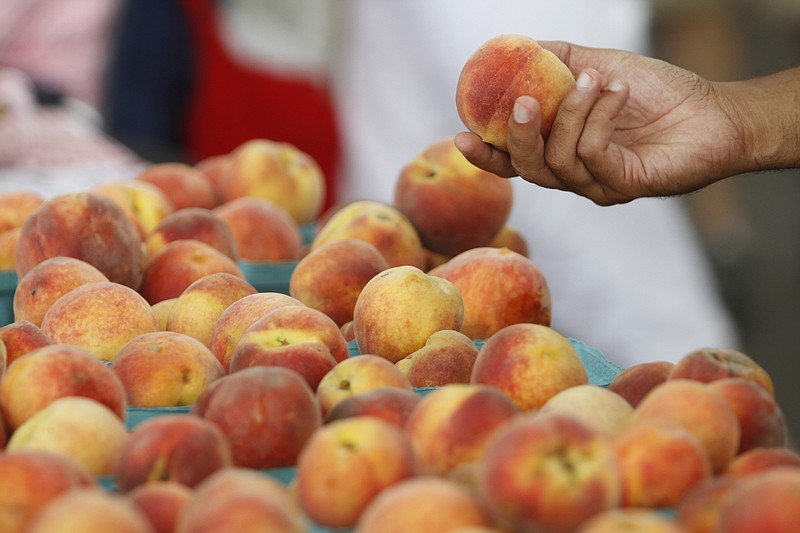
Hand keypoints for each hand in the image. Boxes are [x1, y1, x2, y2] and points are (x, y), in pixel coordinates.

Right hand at [455, 41, 745, 204]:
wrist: (712, 110)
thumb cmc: (655, 91)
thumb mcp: (596, 66)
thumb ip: (556, 62)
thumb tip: (515, 49)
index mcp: (561, 151)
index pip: (513, 161)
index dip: (485, 154)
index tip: (461, 135)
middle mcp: (574, 174)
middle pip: (527, 169)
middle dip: (518, 137)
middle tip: (523, 104)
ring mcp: (597, 184)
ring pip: (558, 161)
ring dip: (571, 114)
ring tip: (595, 80)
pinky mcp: (622, 185)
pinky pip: (592, 154)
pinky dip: (600, 117)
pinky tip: (617, 92)